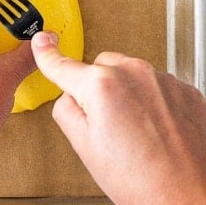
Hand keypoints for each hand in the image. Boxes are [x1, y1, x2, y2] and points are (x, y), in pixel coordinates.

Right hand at [31, 31, 205, 204]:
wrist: (190, 198)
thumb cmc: (144, 182)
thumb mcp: (84, 147)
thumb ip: (65, 109)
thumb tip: (70, 96)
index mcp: (102, 85)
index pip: (63, 64)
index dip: (46, 54)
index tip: (42, 42)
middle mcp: (135, 74)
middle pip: (100, 67)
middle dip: (96, 88)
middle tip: (105, 124)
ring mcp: (165, 81)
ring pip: (130, 75)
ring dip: (127, 94)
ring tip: (136, 134)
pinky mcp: (188, 92)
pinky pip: (158, 86)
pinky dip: (152, 102)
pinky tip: (155, 131)